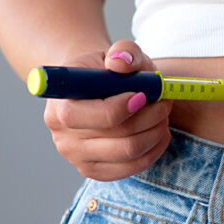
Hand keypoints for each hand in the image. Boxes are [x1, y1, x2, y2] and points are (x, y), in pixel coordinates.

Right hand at [42, 40, 172, 179]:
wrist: (92, 89)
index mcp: (60, 105)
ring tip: (161, 113)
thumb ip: (123, 51)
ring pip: (130, 152)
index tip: (143, 94)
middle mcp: (63, 137)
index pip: (95, 117)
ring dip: (156, 131)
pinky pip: (134, 167)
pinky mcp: (96, 172)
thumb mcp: (115, 52)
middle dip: (151, 117)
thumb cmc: (104, 71)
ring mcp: (78, 158)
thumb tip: (121, 62)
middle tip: (164, 101)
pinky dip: (154, 148)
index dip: (124, 107)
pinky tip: (158, 131)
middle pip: (120, 137)